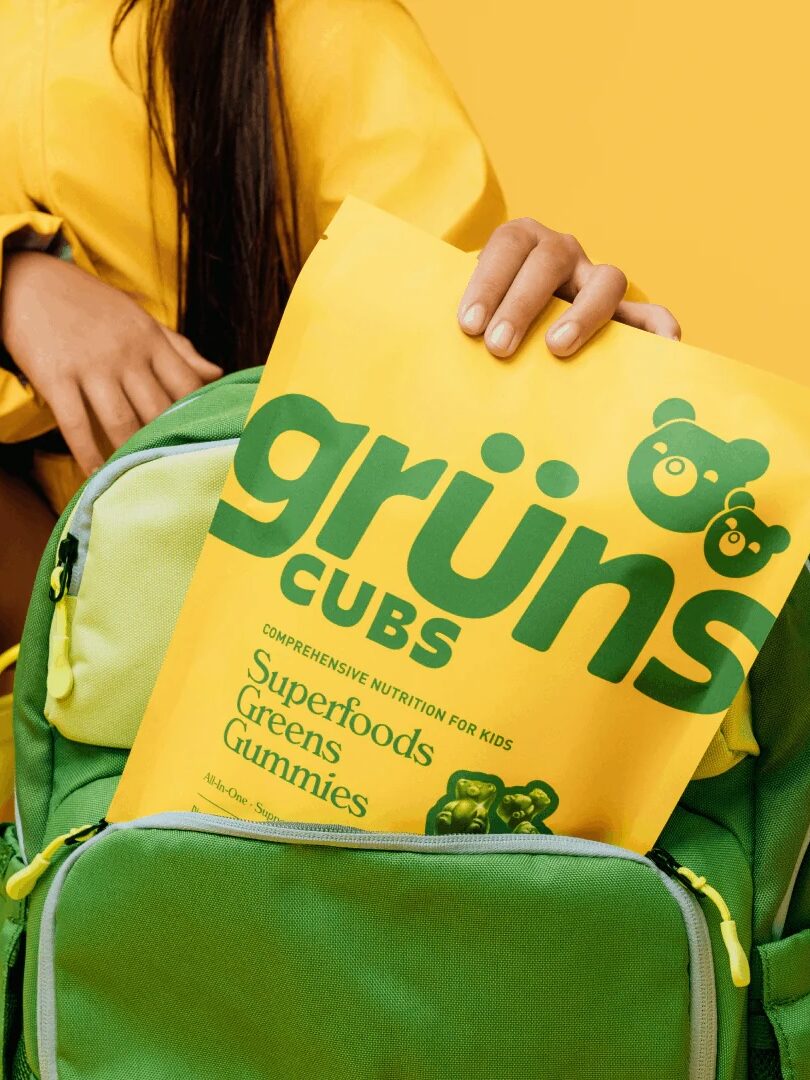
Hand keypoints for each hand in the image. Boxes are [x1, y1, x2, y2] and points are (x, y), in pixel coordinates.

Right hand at [1, 252, 222, 473]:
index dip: (198, 415)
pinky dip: (87, 454)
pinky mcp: (55, 376)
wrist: (27, 279)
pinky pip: (76, 425)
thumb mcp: (139, 318)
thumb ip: (178, 348)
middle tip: (175, 471)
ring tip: (139, 478)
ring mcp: (90, 366)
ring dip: (130, 454)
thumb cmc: (90, 304)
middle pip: (158, 411)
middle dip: (167, 442)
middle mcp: (126, 354)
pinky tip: (96, 473)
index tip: (202, 439)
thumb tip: (217, 373)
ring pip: (121, 423)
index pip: (188, 385)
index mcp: (150, 339)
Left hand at [458, 217, 679, 358]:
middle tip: (498, 347)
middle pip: (549, 262)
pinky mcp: (623, 314)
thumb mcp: (464, 307)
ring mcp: (594, 280)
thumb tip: (422, 348)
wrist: (508, 324)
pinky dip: (659, 329)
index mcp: (519, 241)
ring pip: (606, 280)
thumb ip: (455, 316)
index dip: (488, 282)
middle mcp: (561, 252)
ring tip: (557, 349)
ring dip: (584, 312)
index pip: (507, 246)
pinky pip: (649, 316)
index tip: (469, 325)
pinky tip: (662, 350)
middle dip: (521, 304)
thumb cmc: (481, 319)